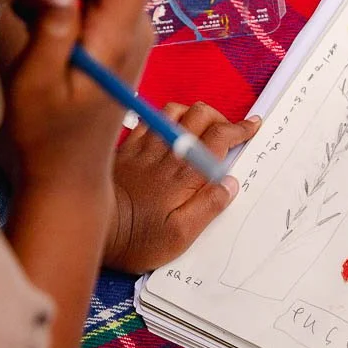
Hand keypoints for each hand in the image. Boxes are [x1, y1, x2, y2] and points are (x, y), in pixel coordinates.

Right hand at [3, 0, 155, 196]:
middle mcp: (136, 31)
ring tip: (37, 14)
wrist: (68, 172)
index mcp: (119, 37)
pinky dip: (74, 2)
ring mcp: (132, 35)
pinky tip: (47, 26)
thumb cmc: (46, 135)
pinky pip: (103, 0)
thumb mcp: (35, 84)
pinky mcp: (120, 40)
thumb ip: (50, 31)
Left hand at [105, 102, 260, 273]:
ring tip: (200, 129)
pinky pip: (151, 118)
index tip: (253, 125)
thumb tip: (230, 183)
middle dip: (220, 117)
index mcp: (187, 173)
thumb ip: (209, 207)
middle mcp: (168, 152)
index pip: (221, 136)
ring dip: (193, 114)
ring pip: (176, 110)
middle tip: (228, 132)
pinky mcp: (128, 147)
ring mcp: (146, 146)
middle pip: (200, 113)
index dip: (241, 128)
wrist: (94, 228)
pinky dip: (166, 117)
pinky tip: (169, 131)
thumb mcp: (181, 235)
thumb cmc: (137, 237)